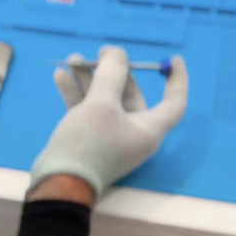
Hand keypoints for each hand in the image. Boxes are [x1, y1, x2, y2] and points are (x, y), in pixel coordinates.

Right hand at [29, 46, 188, 197]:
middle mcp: (133, 132)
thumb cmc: (88, 143)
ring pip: (104, 100)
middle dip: (113, 71)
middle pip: (130, 94)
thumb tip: (117, 54)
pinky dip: (76, 94)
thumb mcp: (101, 104)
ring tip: (72, 59)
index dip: (177, 79)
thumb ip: (111, 74)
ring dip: (89, 79)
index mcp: (148, 128)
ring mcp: (110, 136)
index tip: (173, 59)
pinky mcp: (89, 139)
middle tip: (100, 52)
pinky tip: (61, 76)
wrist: (59, 182)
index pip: (174, 102)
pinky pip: (87, 111)